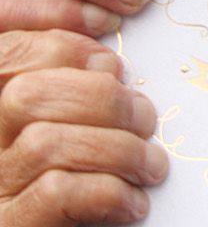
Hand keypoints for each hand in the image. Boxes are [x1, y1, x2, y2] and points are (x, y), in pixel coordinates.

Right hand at [0, 30, 165, 223]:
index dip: (64, 45)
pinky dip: (108, 192)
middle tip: (144, 120)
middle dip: (102, 99)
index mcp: (0, 116)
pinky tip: (132, 204)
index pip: (9, 53)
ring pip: (45, 143)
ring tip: (150, 166)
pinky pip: (56, 193)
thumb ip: (80, 95)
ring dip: (118, 150)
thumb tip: (108, 65)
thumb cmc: (86, 185)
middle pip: (27, 95)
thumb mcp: (81, 127)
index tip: (112, 65)